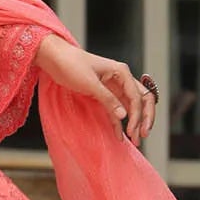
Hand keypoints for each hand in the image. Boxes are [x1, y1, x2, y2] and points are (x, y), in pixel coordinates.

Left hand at [33, 33, 156, 147]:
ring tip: (135, 141)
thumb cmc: (71, 65)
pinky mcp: (103, 94)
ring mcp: (113, 87)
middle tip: (143, 136)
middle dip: (144, 119)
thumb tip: (124, 115)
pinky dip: (119, 122)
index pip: (137, 97)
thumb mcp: (90, 83)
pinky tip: (120, 135)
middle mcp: (121, 79)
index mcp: (122, 72)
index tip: (133, 130)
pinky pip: (116, 110)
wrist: (55, 59)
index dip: (138, 115)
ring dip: (134, 123)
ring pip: (130, 107)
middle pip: (141, 101)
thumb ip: (108, 99)